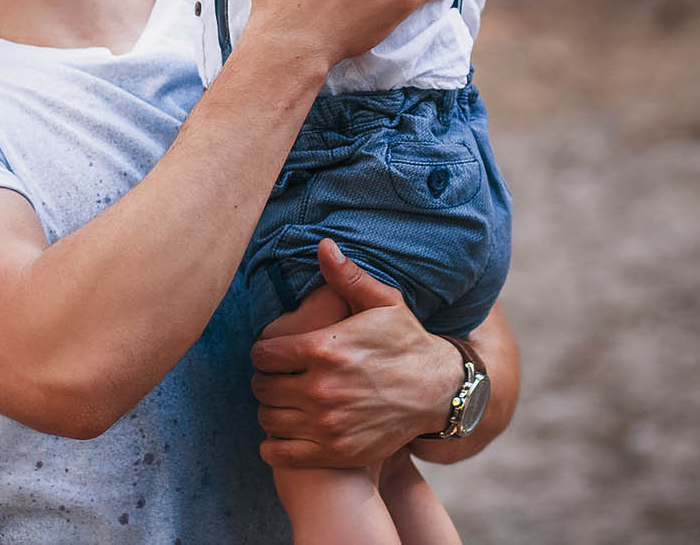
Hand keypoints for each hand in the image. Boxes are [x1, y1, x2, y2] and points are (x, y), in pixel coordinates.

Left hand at [249, 240, 463, 468]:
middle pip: (261, 387)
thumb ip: (347, 277)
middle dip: (266, 379)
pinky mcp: (335, 452)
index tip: (275, 352)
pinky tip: (287, 432)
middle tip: (279, 376)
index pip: (263, 353)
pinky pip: (279, 453)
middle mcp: (321, 389)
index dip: (264, 351)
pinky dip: (274, 445)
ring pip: (267, 419)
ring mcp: (328, 425)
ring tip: (284, 401)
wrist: (438, 392)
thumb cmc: (406, 342)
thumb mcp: (383, 303)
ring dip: (270, 409)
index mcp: (325, 348)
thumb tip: (322, 245)